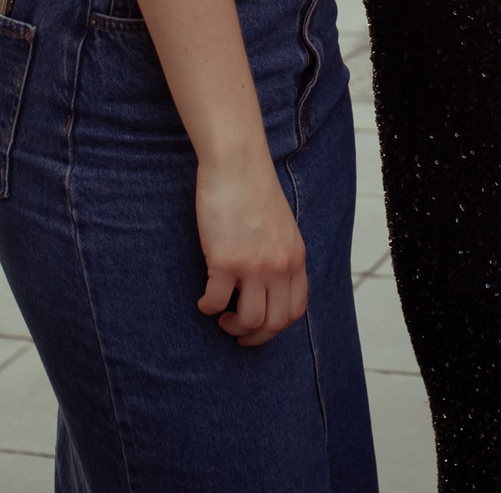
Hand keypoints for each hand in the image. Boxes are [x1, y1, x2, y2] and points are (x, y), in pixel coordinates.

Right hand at [194, 153, 308, 347]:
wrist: (237, 163)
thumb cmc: (253, 189)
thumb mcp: (282, 226)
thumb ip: (280, 254)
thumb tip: (268, 282)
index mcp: (295, 258)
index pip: (296, 309)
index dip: (277, 326)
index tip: (260, 327)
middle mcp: (280, 266)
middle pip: (275, 322)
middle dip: (255, 336)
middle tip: (237, 332)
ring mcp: (254, 266)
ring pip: (250, 320)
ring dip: (233, 326)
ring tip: (221, 317)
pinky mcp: (226, 261)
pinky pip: (217, 301)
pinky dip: (208, 307)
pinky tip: (203, 300)